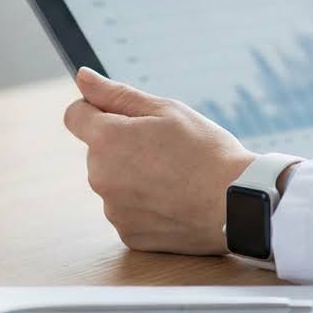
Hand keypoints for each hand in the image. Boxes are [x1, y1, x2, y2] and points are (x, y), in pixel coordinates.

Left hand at [63, 67, 256, 254]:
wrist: (238, 203)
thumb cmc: (206, 151)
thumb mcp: (165, 110)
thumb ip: (116, 94)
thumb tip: (82, 78)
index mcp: (106, 140)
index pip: (74, 116)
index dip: (95, 110)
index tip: (121, 116)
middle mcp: (100, 177)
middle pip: (98, 152)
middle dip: (121, 145)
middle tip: (164, 148)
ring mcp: (113, 210)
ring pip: (114, 183)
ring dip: (133, 177)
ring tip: (174, 176)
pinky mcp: (129, 235)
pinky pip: (129, 211)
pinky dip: (146, 205)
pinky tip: (174, 200)